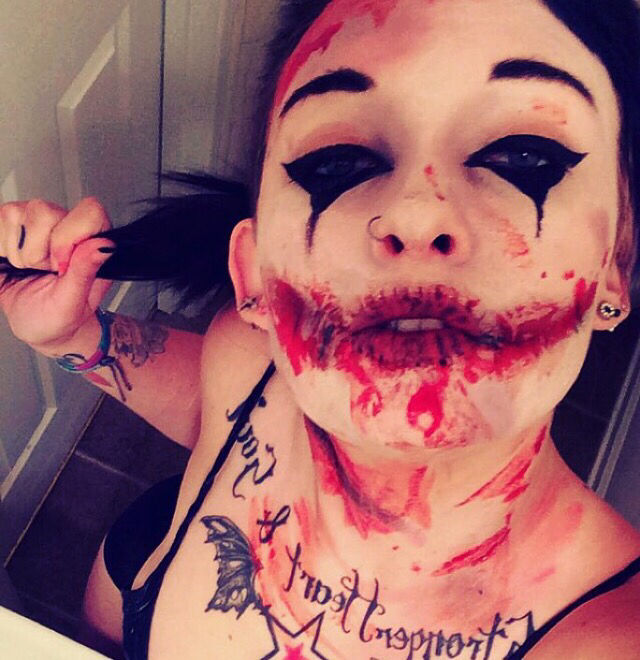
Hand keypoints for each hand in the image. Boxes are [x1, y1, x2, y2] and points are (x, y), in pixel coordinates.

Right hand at [0, 197, 114, 352]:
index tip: (60, 267)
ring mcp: (35, 221)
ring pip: (14, 214)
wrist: (34, 326)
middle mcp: (66, 224)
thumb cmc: (59, 317)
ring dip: (15, 252)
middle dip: (37, 251)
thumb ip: (85, 273)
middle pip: (44, 211)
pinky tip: (10, 263)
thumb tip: (103, 245)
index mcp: (92, 241)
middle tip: (42, 272)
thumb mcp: (71, 304)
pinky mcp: (8, 224)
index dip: (69, 238)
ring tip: (26, 269)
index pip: (90, 212)